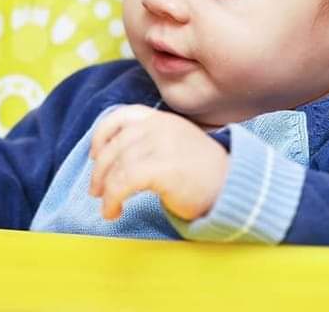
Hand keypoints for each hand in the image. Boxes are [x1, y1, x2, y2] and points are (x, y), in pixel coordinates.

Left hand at [89, 105, 228, 220]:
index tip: (94, 155)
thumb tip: (115, 158)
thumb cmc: (205, 174)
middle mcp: (160, 126)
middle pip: (114, 145)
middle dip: (99, 170)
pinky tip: (114, 212)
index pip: (121, 116)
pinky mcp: (162, 167)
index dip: (101, 135)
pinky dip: (112, 199)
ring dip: (105, 189)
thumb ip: (151, 141)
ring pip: (116, 164)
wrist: (234, 187)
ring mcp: (161, 145)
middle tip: (96, 191)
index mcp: (163, 119)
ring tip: (108, 207)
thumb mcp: (177, 144)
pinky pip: (123, 182)